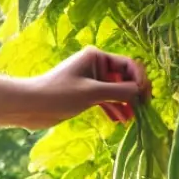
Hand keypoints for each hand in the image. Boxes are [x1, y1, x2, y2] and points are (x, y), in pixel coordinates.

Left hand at [28, 48, 151, 126]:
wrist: (32, 105)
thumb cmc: (59, 94)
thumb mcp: (92, 92)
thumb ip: (119, 91)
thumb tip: (141, 91)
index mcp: (97, 58)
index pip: (129, 65)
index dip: (140, 80)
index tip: (145, 98)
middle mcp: (96, 66)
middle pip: (125, 78)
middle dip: (134, 93)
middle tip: (142, 111)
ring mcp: (92, 80)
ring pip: (117, 91)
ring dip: (126, 104)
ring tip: (132, 119)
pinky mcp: (87, 94)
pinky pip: (108, 99)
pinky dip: (115, 109)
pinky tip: (120, 121)